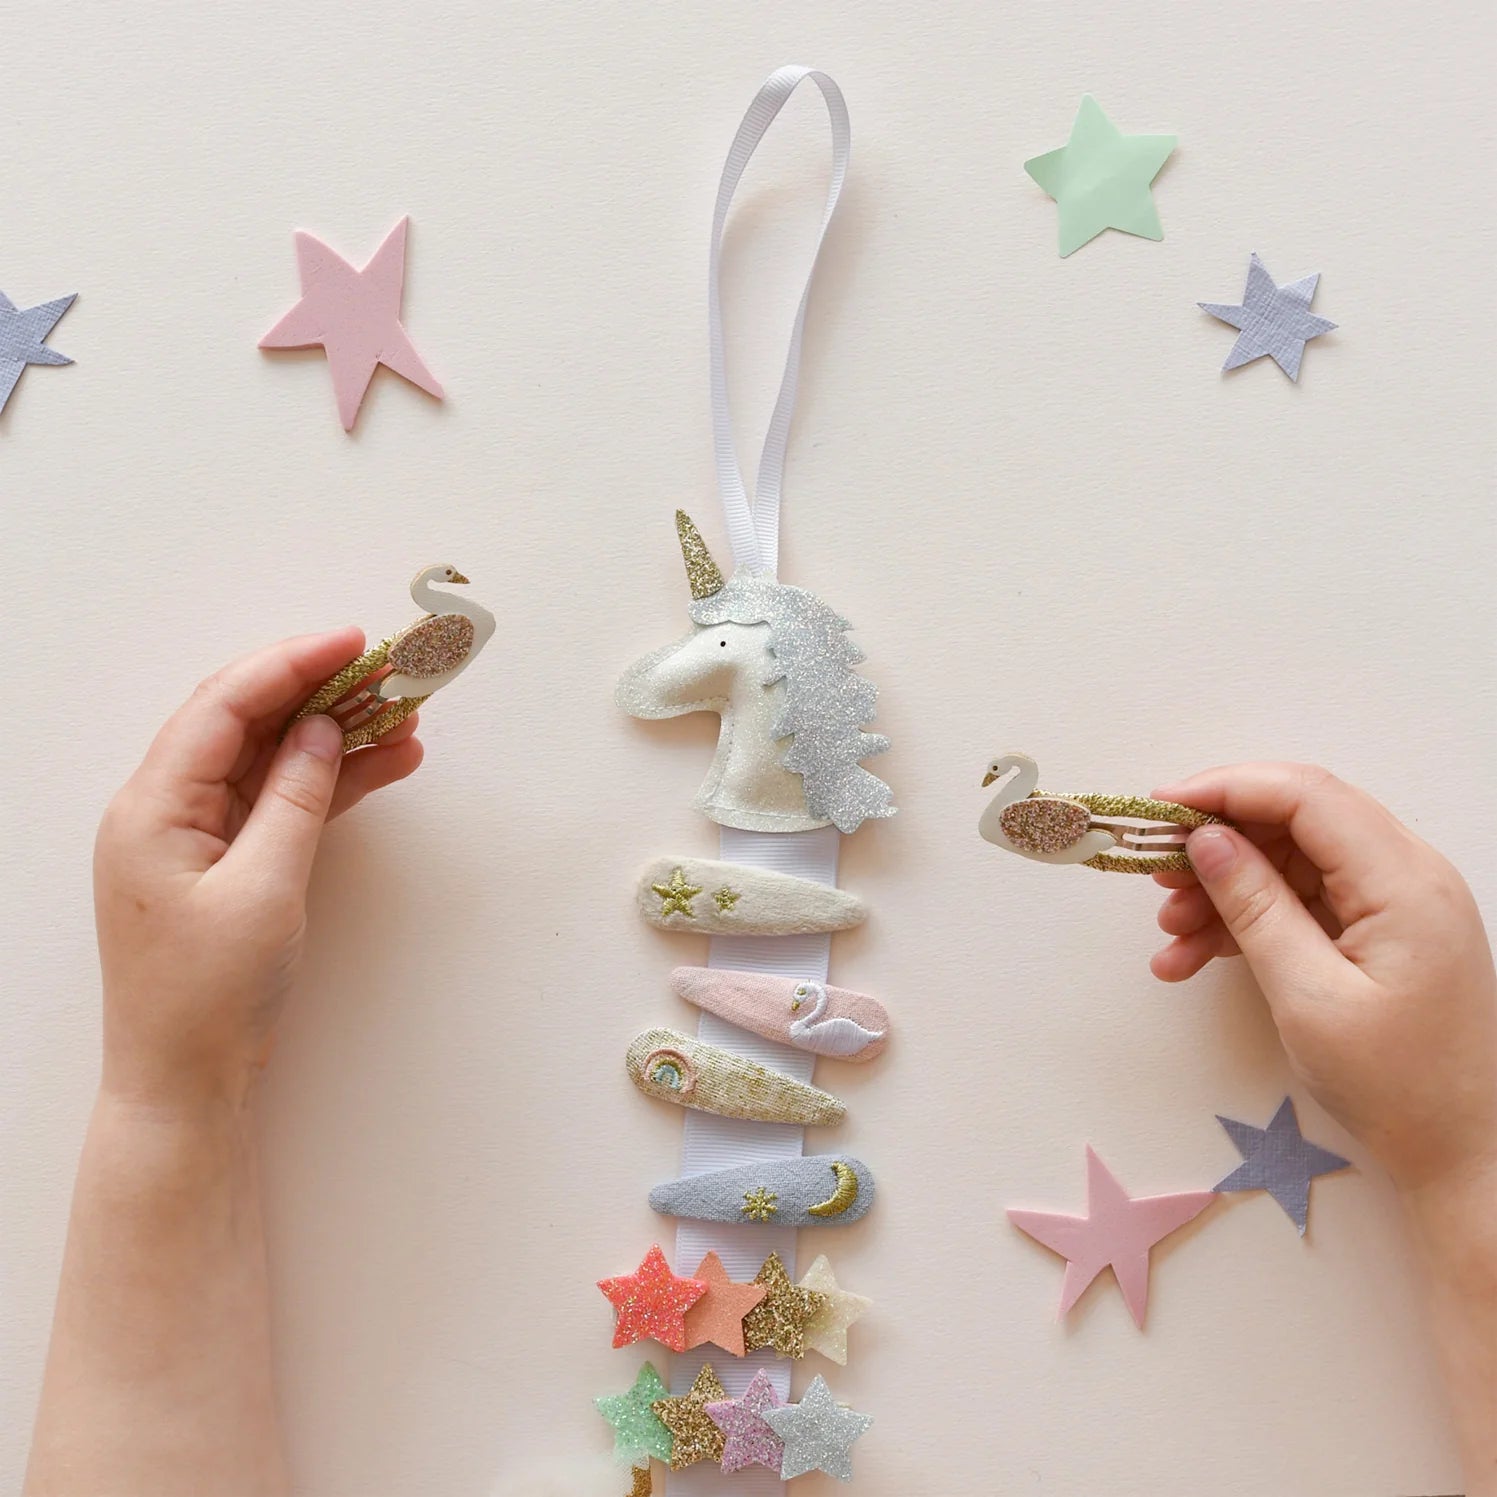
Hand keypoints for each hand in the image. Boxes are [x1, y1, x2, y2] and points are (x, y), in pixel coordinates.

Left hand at [94, 629, 422, 1112]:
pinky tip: (385, 762)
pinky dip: (331, 779)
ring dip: (335, 733)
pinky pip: (283, 799)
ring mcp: (199, 834)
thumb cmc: (205, 997)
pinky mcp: (229, 860)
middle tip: (387, 668)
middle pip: (248, 721)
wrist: (185, 1083)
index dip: (289, 663)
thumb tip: (320, 728)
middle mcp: (168, 808)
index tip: (351, 639)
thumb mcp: (263, 890)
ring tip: (404, 713)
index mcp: (152, 806)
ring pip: (273, 757)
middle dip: (320, 689)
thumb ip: (295, 799)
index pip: (223, 707)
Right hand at [1150, 763, 1496, 1195]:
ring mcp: (1396, 902)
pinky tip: (1196, 957)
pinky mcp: (1382, 931)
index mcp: (1403, 881)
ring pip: (1291, 861)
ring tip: (1170, 935)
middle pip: (1296, 820)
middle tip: (1155, 875)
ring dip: (1225, 888)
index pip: (1306, 796)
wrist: (1466, 1152)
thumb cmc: (1398, 1085)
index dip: (1227, 789)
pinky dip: (1248, 920)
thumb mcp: (1309, 996)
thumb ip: (1255, 907)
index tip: (1160, 810)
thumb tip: (1208, 840)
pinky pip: (1303, 900)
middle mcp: (1407, 874)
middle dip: (1219, 841)